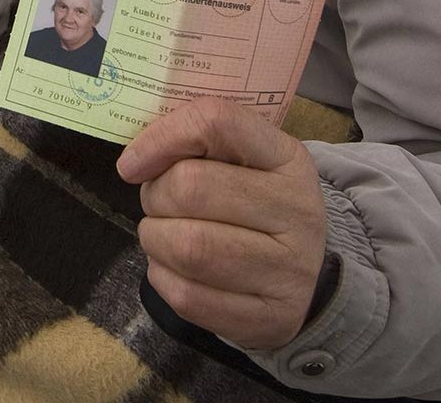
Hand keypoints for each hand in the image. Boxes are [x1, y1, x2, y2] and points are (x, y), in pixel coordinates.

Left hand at [117, 97, 326, 349]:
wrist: (307, 274)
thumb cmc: (257, 204)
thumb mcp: (245, 160)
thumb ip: (199, 144)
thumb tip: (136, 160)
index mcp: (289, 158)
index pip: (217, 122)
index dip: (162, 136)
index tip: (133, 162)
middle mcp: (298, 211)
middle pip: (191, 187)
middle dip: (155, 195)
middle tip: (158, 203)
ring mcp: (289, 270)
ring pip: (188, 246)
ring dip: (155, 238)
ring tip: (163, 234)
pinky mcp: (270, 318)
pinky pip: (188, 295)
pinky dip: (163, 277)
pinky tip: (173, 267)